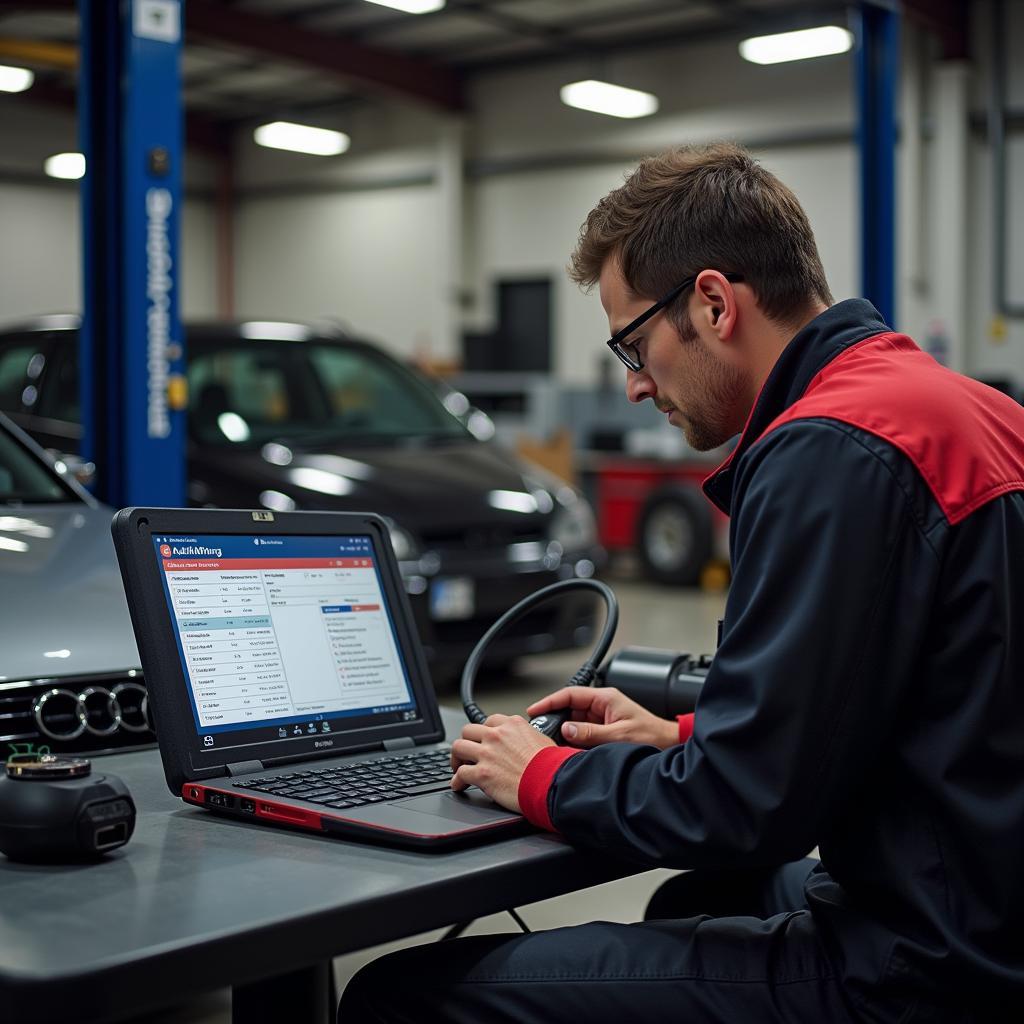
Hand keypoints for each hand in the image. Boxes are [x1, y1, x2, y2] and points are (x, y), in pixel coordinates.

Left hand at [450, 714, 552, 811]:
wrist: (550, 782)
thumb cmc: (551, 765)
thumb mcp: (542, 740)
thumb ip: (528, 736)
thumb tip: (528, 743)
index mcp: (512, 725)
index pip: (489, 721)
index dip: (484, 732)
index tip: (484, 739)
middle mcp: (496, 736)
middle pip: (468, 731)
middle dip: (467, 742)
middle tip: (468, 752)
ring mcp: (487, 753)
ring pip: (458, 747)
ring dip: (457, 758)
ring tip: (459, 766)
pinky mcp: (481, 773)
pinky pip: (460, 774)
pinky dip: (457, 781)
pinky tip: (459, 785)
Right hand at [526, 686, 677, 749]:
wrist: (668, 745)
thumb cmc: (651, 736)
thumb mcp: (617, 736)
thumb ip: (590, 733)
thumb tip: (566, 730)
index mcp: (605, 698)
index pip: (570, 695)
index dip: (550, 701)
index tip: (535, 710)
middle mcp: (602, 706)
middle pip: (569, 709)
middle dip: (554, 719)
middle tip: (540, 730)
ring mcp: (602, 718)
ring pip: (574, 722)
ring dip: (564, 732)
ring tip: (552, 742)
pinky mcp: (604, 730)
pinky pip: (582, 732)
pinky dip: (573, 739)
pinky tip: (568, 748)